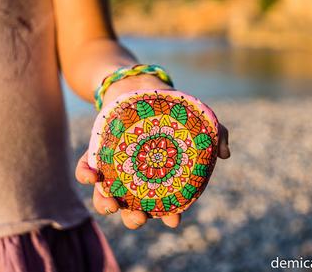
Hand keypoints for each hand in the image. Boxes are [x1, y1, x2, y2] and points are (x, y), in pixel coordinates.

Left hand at [75, 74, 230, 228]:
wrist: (145, 91)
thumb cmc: (174, 114)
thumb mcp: (200, 122)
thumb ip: (217, 136)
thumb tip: (225, 154)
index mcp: (161, 180)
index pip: (167, 205)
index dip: (171, 216)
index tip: (174, 220)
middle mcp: (137, 181)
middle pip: (133, 209)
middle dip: (134, 218)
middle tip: (138, 216)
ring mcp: (116, 170)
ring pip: (107, 197)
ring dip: (106, 204)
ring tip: (111, 202)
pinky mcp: (98, 155)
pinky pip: (87, 170)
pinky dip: (86, 175)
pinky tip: (91, 176)